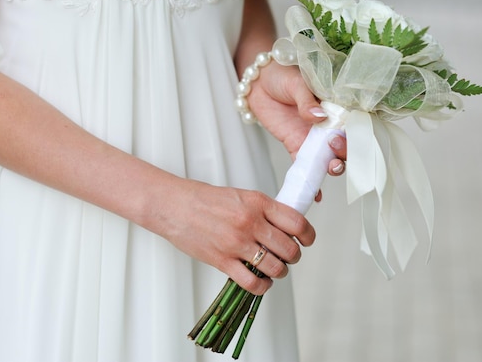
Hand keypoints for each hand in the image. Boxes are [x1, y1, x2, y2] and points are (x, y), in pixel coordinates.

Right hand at [158, 179, 315, 295]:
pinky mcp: (223, 261)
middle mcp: (250, 222)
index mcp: (258, 202)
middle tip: (288, 256)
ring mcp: (236, 243)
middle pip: (289, 248)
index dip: (308, 235)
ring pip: (275, 268)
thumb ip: (264, 210)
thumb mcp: (241, 195)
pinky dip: (262, 286)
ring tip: (274, 269)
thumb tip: (286, 227)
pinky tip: (261, 281)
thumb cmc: (204, 200)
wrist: (173, 206)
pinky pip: (253, 282)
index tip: (307, 240)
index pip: (297, 222)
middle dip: (293, 256)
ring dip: (279, 272)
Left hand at [247, 62, 346, 181]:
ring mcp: (313, 137)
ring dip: (333, 167)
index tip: (344, 135)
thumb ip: (307, 100)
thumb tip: (318, 116)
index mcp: (336, 105)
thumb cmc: (281, 74)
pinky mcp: (296, 146)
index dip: (355, 133)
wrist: (257, 81)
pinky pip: (306, 166)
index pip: (353, 122)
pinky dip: (311, 181)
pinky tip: (316, 195)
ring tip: (331, 169)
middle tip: (334, 149)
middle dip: (345, 152)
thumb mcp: (296, 82)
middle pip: (345, 144)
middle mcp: (329, 124)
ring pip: (329, 158)